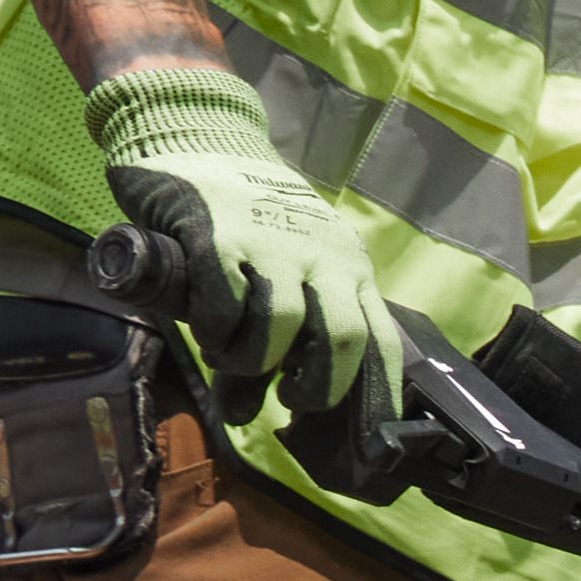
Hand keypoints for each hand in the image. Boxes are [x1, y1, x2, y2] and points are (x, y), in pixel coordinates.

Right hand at [78, 70, 397, 445]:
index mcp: (349, 266)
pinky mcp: (217, 232)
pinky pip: (224, 305)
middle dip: (318, 388)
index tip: (369, 450)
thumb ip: (285, 328)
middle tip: (290, 403)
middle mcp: (322, 255)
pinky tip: (208, 330)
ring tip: (235, 360)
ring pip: (282, 328)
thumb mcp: (289, 263)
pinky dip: (216, 332)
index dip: (378, 402)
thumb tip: (256, 411)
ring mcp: (270, 243)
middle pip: (341, 339)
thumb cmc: (250, 214)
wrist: (199, 130)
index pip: (381, 343)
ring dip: (255, 363)